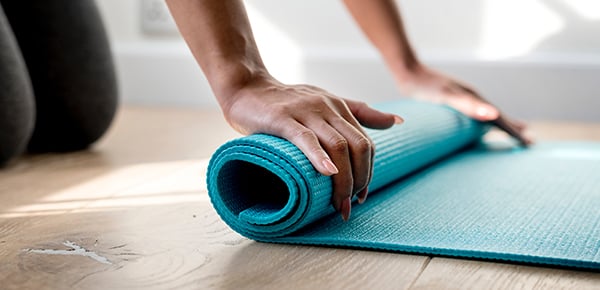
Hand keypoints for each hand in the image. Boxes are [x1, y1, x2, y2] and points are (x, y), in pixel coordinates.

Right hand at [221, 75, 402, 220]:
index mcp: (339, 107)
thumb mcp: (327, 101)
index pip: (365, 144)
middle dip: (359, 180)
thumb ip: (360, 112)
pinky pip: (306, 139)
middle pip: (357, 147)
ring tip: (337, 203)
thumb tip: (397, 121)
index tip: (360, 195)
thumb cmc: (287, 100)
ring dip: (342, 180)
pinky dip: (319, 158)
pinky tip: (327, 173)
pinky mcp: (283, 119)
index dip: (368, 172)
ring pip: (337, 146)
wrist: (247, 87)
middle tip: (349, 205)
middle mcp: (328, 108)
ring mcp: (306, 112)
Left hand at [396, 66, 531, 145]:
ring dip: (501, 124)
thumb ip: (470, 106)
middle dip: (513, 129)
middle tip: (530, 142)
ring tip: (514, 131)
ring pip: (488, 114)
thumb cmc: (424, 87)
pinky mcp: (452, 100)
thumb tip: (495, 114)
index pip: (500, 118)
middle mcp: (472, 97)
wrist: (407, 70)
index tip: (529, 143)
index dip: (513, 131)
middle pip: (498, 115)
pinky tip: (480, 124)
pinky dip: (484, 120)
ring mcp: (463, 98)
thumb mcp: (447, 97)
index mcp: (475, 99)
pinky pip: (474, 114)